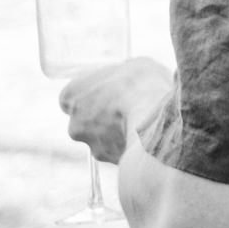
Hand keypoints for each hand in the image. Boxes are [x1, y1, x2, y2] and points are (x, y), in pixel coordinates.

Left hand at [58, 57, 173, 164]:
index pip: (73, 95)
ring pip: (104, 138)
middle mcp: (74, 125)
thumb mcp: (135, 65)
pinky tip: (149, 136)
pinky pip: (120, 152)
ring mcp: (92, 146)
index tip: (110, 90)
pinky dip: (131, 146)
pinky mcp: (111, 162)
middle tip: (129, 105)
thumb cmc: (142, 88)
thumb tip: (129, 77)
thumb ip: (122, 74)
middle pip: (86, 120)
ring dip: (119, 131)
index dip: (93, 92)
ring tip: (145, 122)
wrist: (157, 123)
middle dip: (104, 115)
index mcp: (71, 96)